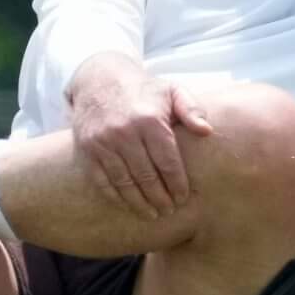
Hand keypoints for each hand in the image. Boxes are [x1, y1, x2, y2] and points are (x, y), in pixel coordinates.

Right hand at [67, 57, 213, 218]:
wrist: (100, 79)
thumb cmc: (143, 91)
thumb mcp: (171, 90)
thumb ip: (191, 108)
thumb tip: (206, 130)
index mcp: (149, 120)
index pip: (167, 161)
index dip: (177, 183)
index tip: (183, 197)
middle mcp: (124, 132)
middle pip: (146, 176)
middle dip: (161, 198)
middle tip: (170, 211)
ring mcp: (103, 142)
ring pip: (124, 182)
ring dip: (139, 203)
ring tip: (153, 214)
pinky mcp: (88, 150)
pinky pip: (102, 180)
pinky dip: (116, 196)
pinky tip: (129, 205)